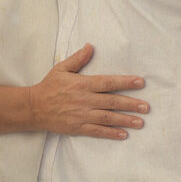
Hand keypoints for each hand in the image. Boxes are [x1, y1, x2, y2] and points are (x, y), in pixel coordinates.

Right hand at [29, 44, 148, 138]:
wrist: (34, 108)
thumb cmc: (49, 86)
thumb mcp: (61, 68)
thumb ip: (78, 59)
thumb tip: (91, 46)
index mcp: (82, 84)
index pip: (108, 82)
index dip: (125, 82)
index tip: (140, 82)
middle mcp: (85, 100)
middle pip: (112, 102)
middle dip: (131, 104)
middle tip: (147, 107)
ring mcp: (82, 115)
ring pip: (107, 118)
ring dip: (125, 120)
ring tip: (140, 122)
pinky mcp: (78, 128)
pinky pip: (97, 131)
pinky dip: (110, 133)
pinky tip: (123, 135)